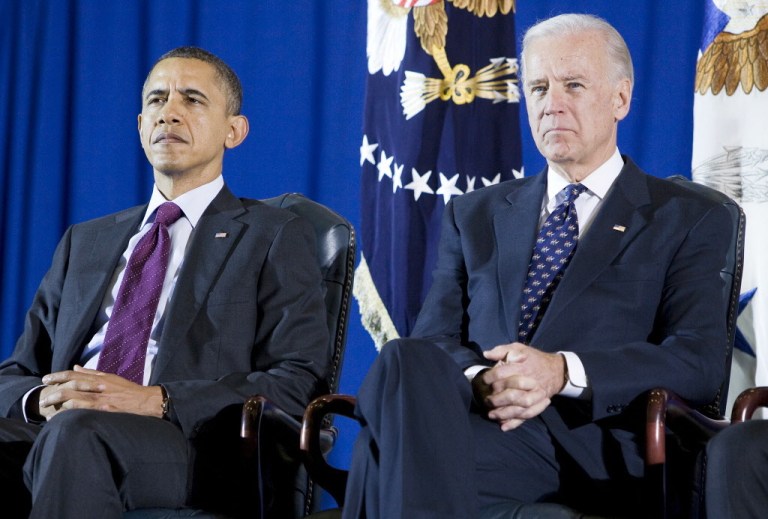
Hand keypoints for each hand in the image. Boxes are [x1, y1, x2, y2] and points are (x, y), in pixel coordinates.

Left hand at [38, 366, 163, 419]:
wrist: (146, 401)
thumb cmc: (130, 391)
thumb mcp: (111, 378)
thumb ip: (93, 373)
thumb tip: (76, 367)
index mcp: (100, 378)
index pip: (75, 374)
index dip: (59, 375)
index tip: (46, 378)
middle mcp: (99, 386)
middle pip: (72, 384)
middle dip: (54, 388)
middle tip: (42, 394)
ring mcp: (101, 398)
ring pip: (75, 396)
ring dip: (59, 400)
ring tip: (47, 406)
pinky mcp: (104, 409)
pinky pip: (83, 409)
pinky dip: (70, 411)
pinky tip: (61, 415)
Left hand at [473, 343, 565, 430]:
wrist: (555, 370)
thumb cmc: (533, 358)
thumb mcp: (518, 348)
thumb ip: (502, 350)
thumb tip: (486, 354)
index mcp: (523, 367)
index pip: (503, 373)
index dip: (490, 377)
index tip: (483, 380)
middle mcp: (530, 382)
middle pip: (512, 394)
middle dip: (496, 399)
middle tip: (486, 400)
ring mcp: (536, 396)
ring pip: (520, 409)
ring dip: (504, 414)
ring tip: (491, 415)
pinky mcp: (538, 405)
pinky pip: (527, 416)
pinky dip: (515, 423)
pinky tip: (503, 426)